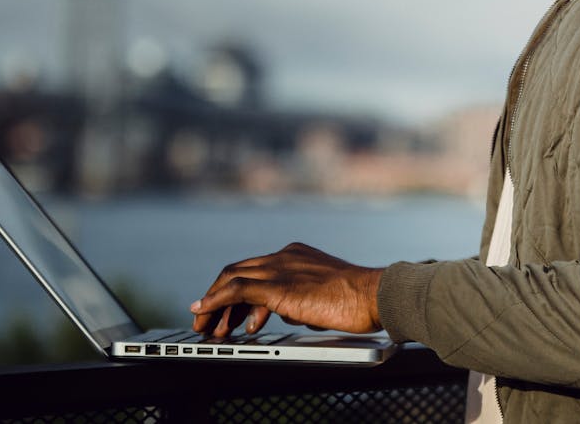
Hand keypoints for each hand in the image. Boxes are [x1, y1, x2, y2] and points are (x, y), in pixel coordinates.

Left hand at [189, 242, 384, 335]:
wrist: (375, 295)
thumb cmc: (359, 300)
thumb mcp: (323, 296)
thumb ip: (301, 299)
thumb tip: (286, 312)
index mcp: (296, 255)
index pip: (255, 268)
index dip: (234, 289)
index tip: (226, 309)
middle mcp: (285, 256)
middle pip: (237, 270)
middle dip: (217, 296)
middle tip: (207, 319)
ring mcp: (281, 269)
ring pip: (231, 278)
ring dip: (212, 302)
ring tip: (204, 324)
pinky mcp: (279, 286)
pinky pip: (236, 290)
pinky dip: (215, 301)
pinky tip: (205, 312)